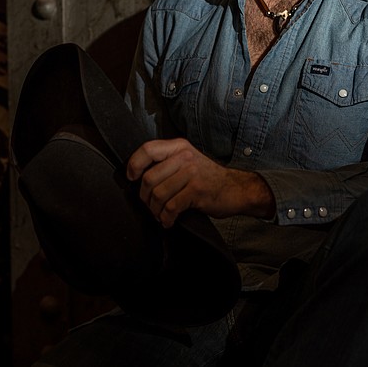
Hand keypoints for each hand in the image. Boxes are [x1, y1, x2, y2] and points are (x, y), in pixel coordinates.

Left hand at [126, 138, 274, 227]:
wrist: (235, 189)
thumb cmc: (207, 177)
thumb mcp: (187, 160)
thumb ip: (166, 162)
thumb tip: (138, 175)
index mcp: (179, 147)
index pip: (148, 149)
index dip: (134, 164)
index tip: (131, 178)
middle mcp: (184, 157)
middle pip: (149, 178)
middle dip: (145, 197)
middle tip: (150, 205)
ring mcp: (191, 173)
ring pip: (158, 194)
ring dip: (155, 210)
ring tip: (160, 215)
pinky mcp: (197, 191)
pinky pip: (171, 207)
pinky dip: (166, 218)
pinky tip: (168, 221)